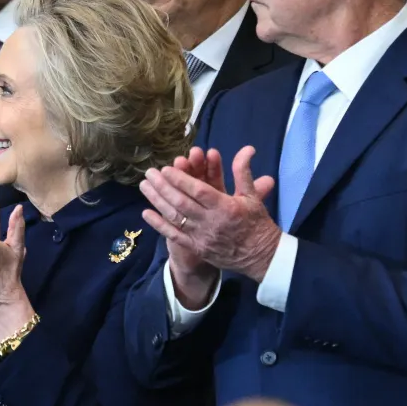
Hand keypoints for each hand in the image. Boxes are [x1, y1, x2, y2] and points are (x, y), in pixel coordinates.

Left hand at [141, 145, 280, 288]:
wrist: (261, 256)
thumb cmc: (256, 223)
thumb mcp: (252, 196)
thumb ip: (243, 172)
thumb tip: (247, 149)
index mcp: (226, 207)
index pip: (199, 191)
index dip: (181, 179)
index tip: (165, 169)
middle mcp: (211, 222)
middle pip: (181, 202)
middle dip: (163, 186)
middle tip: (149, 173)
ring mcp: (201, 236)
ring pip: (175, 217)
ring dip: (157, 200)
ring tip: (144, 186)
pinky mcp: (196, 247)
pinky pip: (174, 235)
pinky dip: (159, 224)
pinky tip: (145, 213)